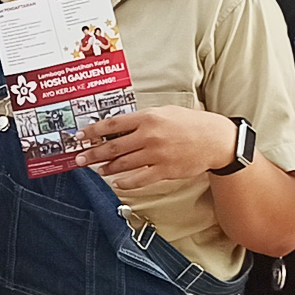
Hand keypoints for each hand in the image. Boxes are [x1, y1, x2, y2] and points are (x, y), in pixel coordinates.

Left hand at [79, 105, 231, 186]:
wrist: (215, 140)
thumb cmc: (190, 123)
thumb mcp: (164, 112)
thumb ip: (142, 119)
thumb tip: (119, 127)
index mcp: (148, 117)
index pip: (112, 124)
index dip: (93, 131)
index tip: (80, 136)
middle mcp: (149, 136)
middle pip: (113, 147)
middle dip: (92, 153)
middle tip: (79, 158)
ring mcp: (156, 155)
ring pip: (123, 164)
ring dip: (107, 168)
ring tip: (98, 169)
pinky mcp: (164, 170)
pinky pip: (139, 179)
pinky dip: (125, 182)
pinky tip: (116, 182)